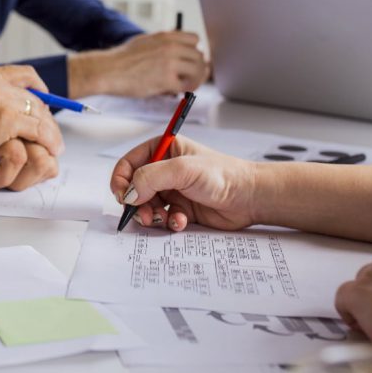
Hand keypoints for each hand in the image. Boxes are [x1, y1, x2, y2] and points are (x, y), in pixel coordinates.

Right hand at [0, 66, 63, 188]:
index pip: (24, 74)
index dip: (39, 88)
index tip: (44, 100)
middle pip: (36, 97)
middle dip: (47, 116)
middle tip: (51, 130)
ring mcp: (3, 99)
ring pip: (41, 114)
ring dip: (51, 131)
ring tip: (56, 145)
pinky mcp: (7, 120)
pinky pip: (39, 130)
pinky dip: (49, 140)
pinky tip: (52, 149)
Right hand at [69, 31, 208, 98]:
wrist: (108, 70)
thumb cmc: (122, 59)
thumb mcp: (145, 41)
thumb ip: (163, 44)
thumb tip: (178, 53)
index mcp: (166, 36)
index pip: (195, 39)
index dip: (193, 51)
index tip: (188, 60)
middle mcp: (171, 47)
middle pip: (199, 56)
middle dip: (196, 67)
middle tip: (188, 77)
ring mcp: (170, 62)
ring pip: (198, 70)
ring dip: (194, 79)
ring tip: (184, 85)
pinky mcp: (167, 79)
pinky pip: (187, 85)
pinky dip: (184, 90)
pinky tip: (175, 91)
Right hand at [110, 135, 256, 230]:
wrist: (250, 197)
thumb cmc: (223, 174)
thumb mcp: (182, 170)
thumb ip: (150, 178)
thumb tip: (128, 193)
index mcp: (162, 150)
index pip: (128, 164)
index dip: (121, 181)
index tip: (123, 196)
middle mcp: (164, 170)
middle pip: (134, 189)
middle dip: (136, 204)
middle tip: (145, 214)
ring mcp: (172, 190)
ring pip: (146, 207)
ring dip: (151, 215)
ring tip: (164, 219)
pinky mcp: (181, 208)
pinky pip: (163, 219)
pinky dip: (169, 222)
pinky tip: (181, 221)